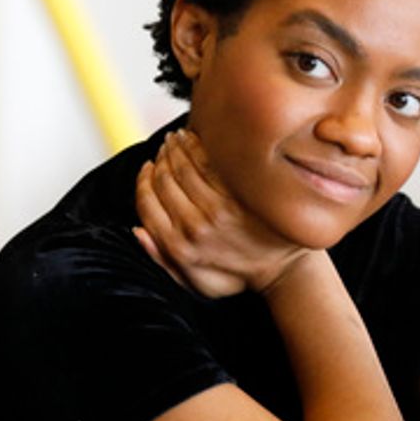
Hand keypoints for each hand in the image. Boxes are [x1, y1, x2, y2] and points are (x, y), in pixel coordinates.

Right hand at [134, 129, 307, 296]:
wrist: (283, 271)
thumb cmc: (236, 274)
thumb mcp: (193, 281)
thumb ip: (162, 258)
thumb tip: (137, 230)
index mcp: (178, 246)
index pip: (147, 203)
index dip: (143, 181)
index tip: (147, 169)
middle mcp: (194, 227)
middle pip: (164, 180)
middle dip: (160, 159)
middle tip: (163, 147)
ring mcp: (217, 210)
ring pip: (185, 167)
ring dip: (176, 147)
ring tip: (177, 139)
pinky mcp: (239, 196)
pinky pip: (211, 163)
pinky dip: (199, 146)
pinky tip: (197, 139)